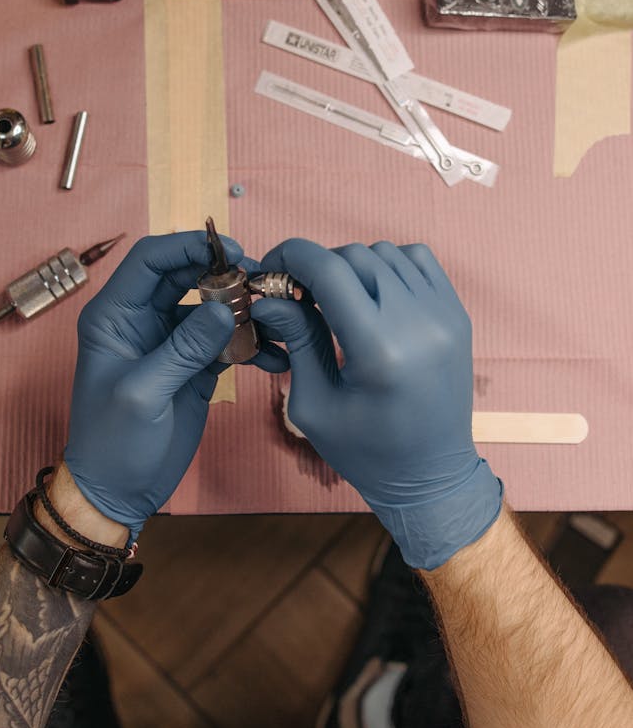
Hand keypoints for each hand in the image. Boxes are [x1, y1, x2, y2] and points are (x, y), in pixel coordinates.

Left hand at [64, 231, 270, 541]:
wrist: (117, 492)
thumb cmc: (112, 445)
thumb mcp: (142, 394)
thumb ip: (183, 350)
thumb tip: (225, 310)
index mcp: (114, 316)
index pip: (150, 260)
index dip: (187, 247)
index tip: (231, 251)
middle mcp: (141, 321)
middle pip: (185, 276)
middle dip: (224, 273)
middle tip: (262, 279)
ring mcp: (170, 342)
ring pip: (211, 306)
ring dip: (242, 308)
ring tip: (274, 316)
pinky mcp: (194, 365)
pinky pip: (225, 340)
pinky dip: (250, 342)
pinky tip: (273, 354)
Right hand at [250, 239, 502, 569]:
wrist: (432, 476)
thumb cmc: (367, 451)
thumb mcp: (314, 405)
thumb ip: (296, 340)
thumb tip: (269, 297)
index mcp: (379, 350)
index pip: (328, 269)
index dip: (290, 257)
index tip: (270, 270)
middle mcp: (418, 323)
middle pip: (353, 256)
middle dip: (316, 267)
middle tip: (298, 296)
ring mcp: (444, 315)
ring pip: (385, 252)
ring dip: (352, 266)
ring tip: (338, 301)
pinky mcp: (457, 314)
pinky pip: (418, 260)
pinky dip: (389, 266)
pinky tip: (373, 296)